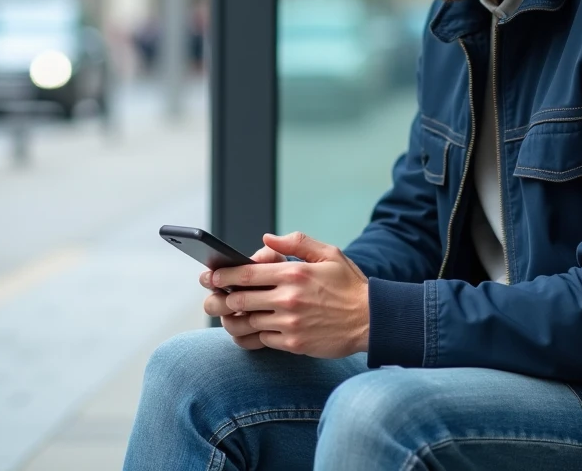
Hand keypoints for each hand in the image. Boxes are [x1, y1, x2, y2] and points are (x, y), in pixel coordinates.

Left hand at [208, 232, 368, 358]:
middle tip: (209, 300)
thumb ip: (297, 242)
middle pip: (239, 300)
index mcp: (294, 272)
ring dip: (231, 321)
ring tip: (225, 317)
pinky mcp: (294, 344)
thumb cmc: (349, 285)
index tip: (210, 277)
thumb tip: (267, 238)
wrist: (372, 320)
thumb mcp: (329, 254)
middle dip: (218, 300)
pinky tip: (247, 331)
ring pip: (246, 323)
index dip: (223, 276)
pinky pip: (262, 340)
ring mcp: (290, 323)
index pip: (247, 273)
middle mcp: (288, 298)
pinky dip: (251, 336)